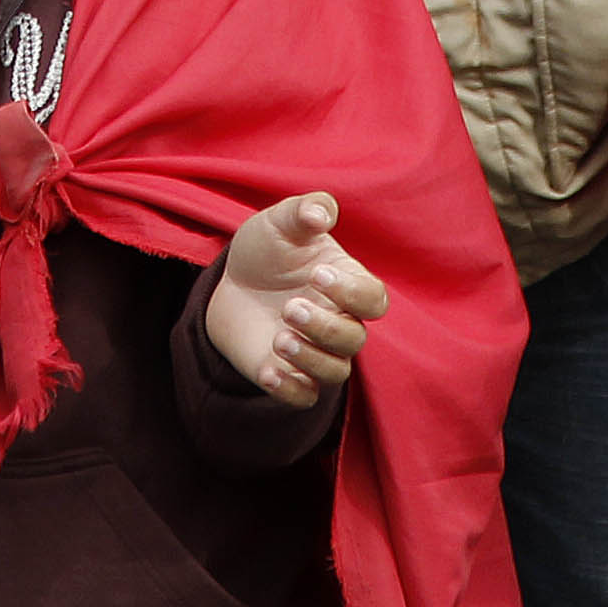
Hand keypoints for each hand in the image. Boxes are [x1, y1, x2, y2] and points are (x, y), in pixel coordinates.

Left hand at [203, 192, 390, 406]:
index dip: (353, 293)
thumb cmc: (269, 249)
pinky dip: (289, 388)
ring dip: (310, 358)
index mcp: (348, 284)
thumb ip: (305, 210)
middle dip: (325, 328)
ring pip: (335, 372)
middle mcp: (340, 321)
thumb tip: (321, 215)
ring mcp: (317, 352)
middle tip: (289, 308)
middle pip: (354, 340)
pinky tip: (268, 368)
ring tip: (279, 337)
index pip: (374, 300)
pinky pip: (304, 396)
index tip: (316, 274)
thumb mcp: (281, 221)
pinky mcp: (291, 376)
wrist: (233, 284)